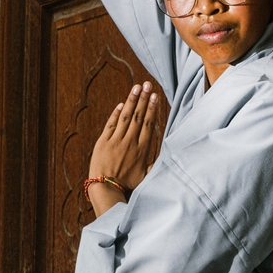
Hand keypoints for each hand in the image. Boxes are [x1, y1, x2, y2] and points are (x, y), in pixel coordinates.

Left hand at [86, 82, 161, 216]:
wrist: (106, 188)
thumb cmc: (127, 185)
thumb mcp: (146, 178)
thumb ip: (156, 165)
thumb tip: (169, 158)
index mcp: (142, 149)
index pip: (148, 124)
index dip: (152, 109)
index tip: (155, 96)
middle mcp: (130, 142)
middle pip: (139, 116)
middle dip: (144, 99)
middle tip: (147, 84)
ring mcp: (116, 140)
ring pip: (126, 116)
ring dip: (132, 101)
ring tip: (137, 87)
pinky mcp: (103, 141)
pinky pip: (111, 124)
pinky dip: (116, 113)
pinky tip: (122, 104)